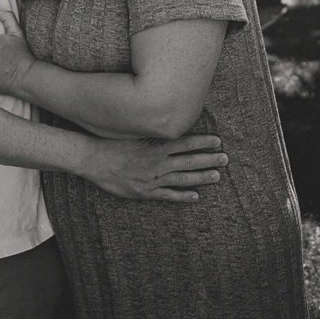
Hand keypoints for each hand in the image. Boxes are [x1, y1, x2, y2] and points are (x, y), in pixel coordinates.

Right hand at [84, 134, 227, 202]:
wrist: (93, 159)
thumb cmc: (111, 141)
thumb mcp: (133, 130)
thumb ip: (150, 129)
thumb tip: (166, 121)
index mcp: (156, 146)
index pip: (186, 143)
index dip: (203, 143)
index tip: (218, 141)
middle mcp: (158, 162)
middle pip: (189, 161)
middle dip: (209, 159)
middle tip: (226, 159)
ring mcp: (153, 178)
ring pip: (183, 178)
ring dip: (201, 178)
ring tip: (217, 176)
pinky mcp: (145, 192)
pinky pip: (168, 195)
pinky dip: (182, 196)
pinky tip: (196, 197)